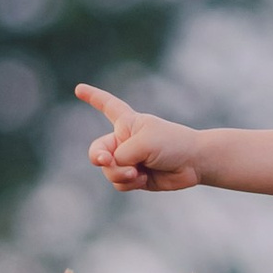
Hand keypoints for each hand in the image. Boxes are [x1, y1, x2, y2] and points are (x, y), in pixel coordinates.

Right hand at [78, 84, 205, 190]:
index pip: (107, 105)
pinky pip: (119, 183)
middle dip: (100, 158)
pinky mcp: (135, 177)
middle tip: (106, 161)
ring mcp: (129, 160)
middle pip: (97, 151)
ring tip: (138, 172)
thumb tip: (113, 170)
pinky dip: (129, 183)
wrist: (194, 163)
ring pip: (108, 171)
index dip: (92, 97)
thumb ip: (121, 156)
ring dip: (120, 174)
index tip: (79, 88)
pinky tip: (144, 178)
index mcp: (127, 122)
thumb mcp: (143, 143)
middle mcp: (124, 141)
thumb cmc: (172, 144)